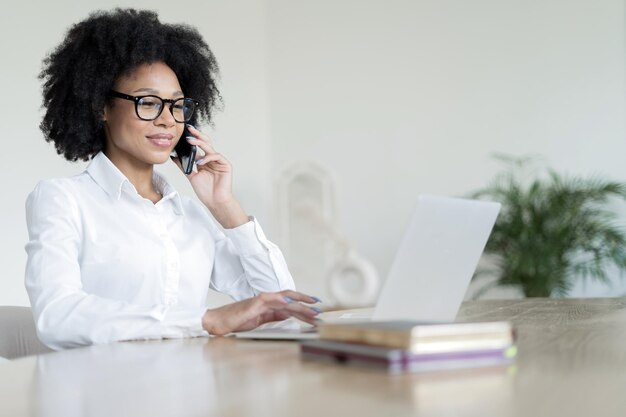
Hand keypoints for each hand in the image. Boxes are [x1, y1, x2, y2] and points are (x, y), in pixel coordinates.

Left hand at [172, 125, 247, 227]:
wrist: (215, 202)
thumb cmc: (206, 191)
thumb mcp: (191, 176)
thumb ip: (184, 166)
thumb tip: (174, 157)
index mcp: (205, 161)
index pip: (199, 147)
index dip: (193, 139)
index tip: (184, 133)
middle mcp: (212, 160)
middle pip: (206, 143)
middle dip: (198, 135)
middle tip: (189, 130)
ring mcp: (219, 162)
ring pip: (210, 148)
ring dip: (200, 144)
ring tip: (191, 143)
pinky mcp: (226, 165)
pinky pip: (217, 156)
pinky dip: (208, 157)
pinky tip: (200, 162)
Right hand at [201, 291, 321, 335]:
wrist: (218, 322)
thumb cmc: (237, 321)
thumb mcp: (260, 321)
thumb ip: (274, 316)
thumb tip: (288, 315)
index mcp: (269, 305)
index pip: (291, 305)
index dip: (305, 307)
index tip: (317, 312)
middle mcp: (267, 300)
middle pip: (291, 300)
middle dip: (307, 305)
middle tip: (321, 310)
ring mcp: (261, 301)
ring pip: (284, 299)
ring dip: (299, 303)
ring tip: (312, 308)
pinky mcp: (253, 304)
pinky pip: (268, 300)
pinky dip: (279, 300)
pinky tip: (289, 302)